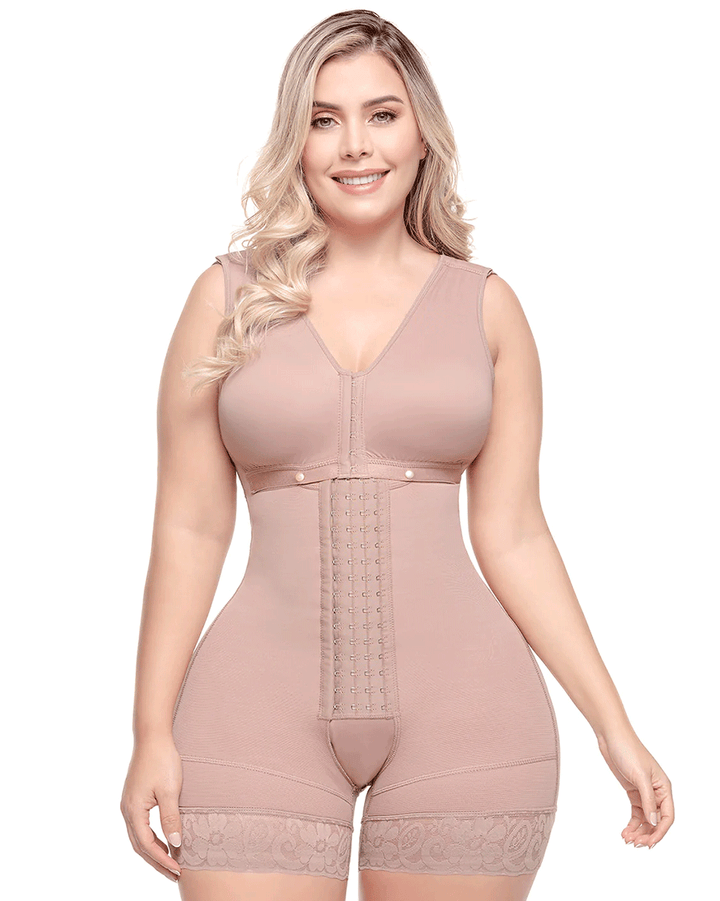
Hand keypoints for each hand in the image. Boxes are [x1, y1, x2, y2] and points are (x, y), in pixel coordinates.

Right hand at [120, 735, 183, 881]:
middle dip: (157, 862)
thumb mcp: (170, 790)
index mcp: (133, 810)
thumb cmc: (162, 760)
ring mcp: (129, 804)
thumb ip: (171, 819)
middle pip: (140, 845)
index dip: (163, 859)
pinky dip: (151, 838)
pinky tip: (164, 840)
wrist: (153, 736)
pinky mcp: (134, 798)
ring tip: (171, 862)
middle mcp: (127, 810)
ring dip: (154, 851)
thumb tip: (175, 844)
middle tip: (175, 874)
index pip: (148, 845)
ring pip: (139, 837)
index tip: (178, 870)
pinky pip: (141, 826)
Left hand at [596, 729, 673, 847]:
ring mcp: (644, 792)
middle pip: (656, 820)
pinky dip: (632, 824)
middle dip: (647, 834)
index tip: (649, 843)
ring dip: (639, 831)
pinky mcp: (632, 791)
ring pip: (646, 819)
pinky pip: (636, 813)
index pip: (667, 816)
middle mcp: (656, 792)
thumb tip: (654, 823)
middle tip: (634, 843)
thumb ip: (648, 800)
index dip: (660, 832)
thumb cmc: (628, 750)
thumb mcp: (640, 776)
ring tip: (627, 839)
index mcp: (664, 788)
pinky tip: (625, 831)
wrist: (611, 736)